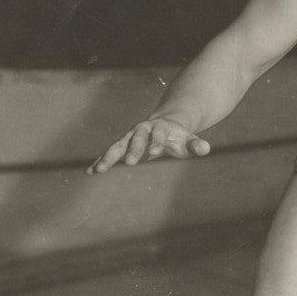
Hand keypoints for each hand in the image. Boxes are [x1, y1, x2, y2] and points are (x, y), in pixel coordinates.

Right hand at [87, 115, 210, 174]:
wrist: (165, 124)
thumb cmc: (179, 137)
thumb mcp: (189, 140)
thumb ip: (196, 144)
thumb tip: (206, 149)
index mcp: (160, 128)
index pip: (158, 135)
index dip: (156, 143)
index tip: (154, 154)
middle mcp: (142, 130)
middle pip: (136, 138)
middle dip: (133, 150)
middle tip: (131, 163)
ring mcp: (130, 137)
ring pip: (118, 146)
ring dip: (109, 157)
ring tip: (99, 170)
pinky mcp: (122, 145)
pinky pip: (110, 153)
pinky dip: (101, 161)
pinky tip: (90, 172)